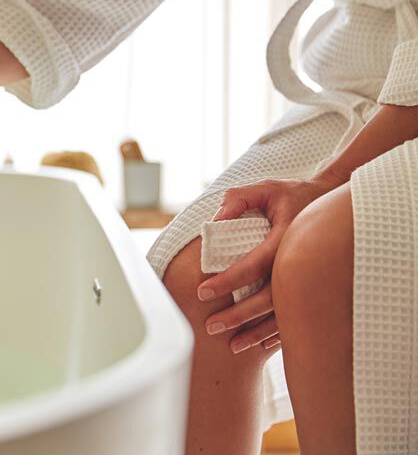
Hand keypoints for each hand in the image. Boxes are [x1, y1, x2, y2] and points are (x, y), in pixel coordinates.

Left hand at [199, 175, 341, 351]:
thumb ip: (238, 199)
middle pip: (269, 297)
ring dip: (258, 332)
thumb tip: (215, 221)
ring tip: (232, 346)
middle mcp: (302, 262)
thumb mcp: (265, 188)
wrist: (332, 202)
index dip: (228, 280)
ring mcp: (314, 279)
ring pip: (285, 313)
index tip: (202, 292)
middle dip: (239, 315)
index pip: (254, 264)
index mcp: (288, 237)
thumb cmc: (292, 195)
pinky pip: (299, 316)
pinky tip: (260, 344)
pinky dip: (280, 333)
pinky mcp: (317, 289)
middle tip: (210, 326)